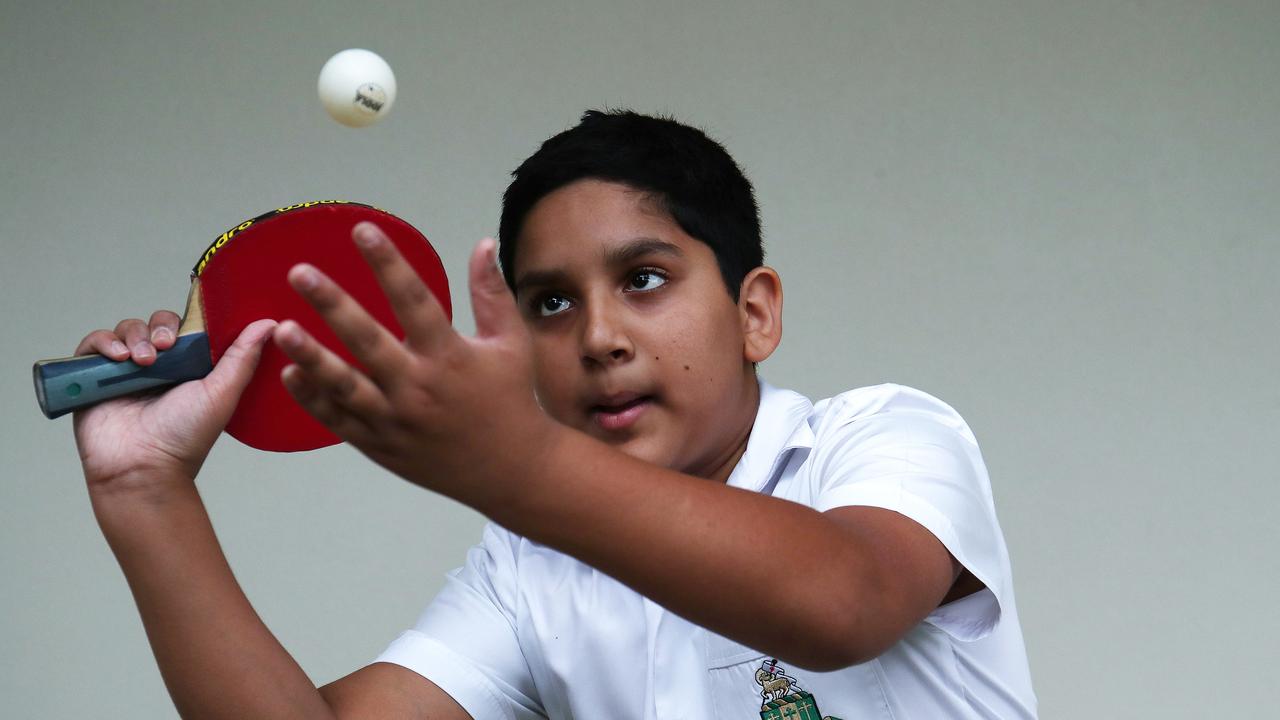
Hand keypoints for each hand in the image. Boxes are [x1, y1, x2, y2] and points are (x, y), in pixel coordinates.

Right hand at [72, 313, 276, 495]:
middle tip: (164, 347)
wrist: (142, 468)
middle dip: (158, 328)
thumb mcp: (222, 393)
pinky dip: (103, 343)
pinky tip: (119, 358)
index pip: (186, 328)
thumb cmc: (185, 437)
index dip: (186, 323)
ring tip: (143, 362)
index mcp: (189, 368)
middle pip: (154, 324)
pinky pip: (93, 344)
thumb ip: (243, 357)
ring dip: (135, 337)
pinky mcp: (94, 379)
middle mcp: (158, 367)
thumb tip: (269, 323)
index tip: (188, 333)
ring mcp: (126, 372)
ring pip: (127, 330)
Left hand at [274, 222, 556, 507]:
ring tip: (281, 329)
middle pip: (368, 340)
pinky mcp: (381, 445)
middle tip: (299, 273)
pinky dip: (312, 399)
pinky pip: (339, 421)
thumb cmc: (511, 400)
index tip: (362, 231)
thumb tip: (481, 245)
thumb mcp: (512, 343)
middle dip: (332, 304)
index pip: (414, 300)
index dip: (388, 263)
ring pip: (344, 385)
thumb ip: (491, 294)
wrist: (510, 470)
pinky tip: (289, 374)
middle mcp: (419, 386)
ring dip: (311, 356)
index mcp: (450, 356)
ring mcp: (396, 419)